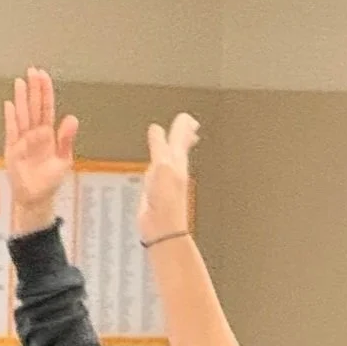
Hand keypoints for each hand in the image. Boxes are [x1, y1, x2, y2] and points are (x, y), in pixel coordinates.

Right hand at [2, 67, 77, 238]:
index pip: (46, 108)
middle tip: (33, 70)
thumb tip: (72, 118)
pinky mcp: (13, 150)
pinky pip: (11, 131)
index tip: (43, 76)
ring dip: (21, 99)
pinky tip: (10, 105)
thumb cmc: (49, 180)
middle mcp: (34, 134)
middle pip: (34, 107)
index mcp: (48, 135)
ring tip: (21, 82)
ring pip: (22, 115)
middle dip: (34, 89)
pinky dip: (10, 118)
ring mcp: (22, 140)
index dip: (45, 92)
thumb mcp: (63, 160)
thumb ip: (66, 139)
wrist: (36, 198)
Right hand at [138, 113, 197, 243]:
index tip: (187, 117)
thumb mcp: (161, 167)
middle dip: (185, 135)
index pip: (181, 138)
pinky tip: (160, 164)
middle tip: (190, 124)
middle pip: (181, 147)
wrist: (161, 228)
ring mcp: (167, 180)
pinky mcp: (157, 191)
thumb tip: (157, 129)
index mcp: (177, 161)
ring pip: (174, 158)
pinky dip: (162, 163)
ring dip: (177, 148)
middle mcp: (175, 169)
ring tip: (179, 139)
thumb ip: (159, 147)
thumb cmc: (166, 202)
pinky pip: (161, 171)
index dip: (182, 126)